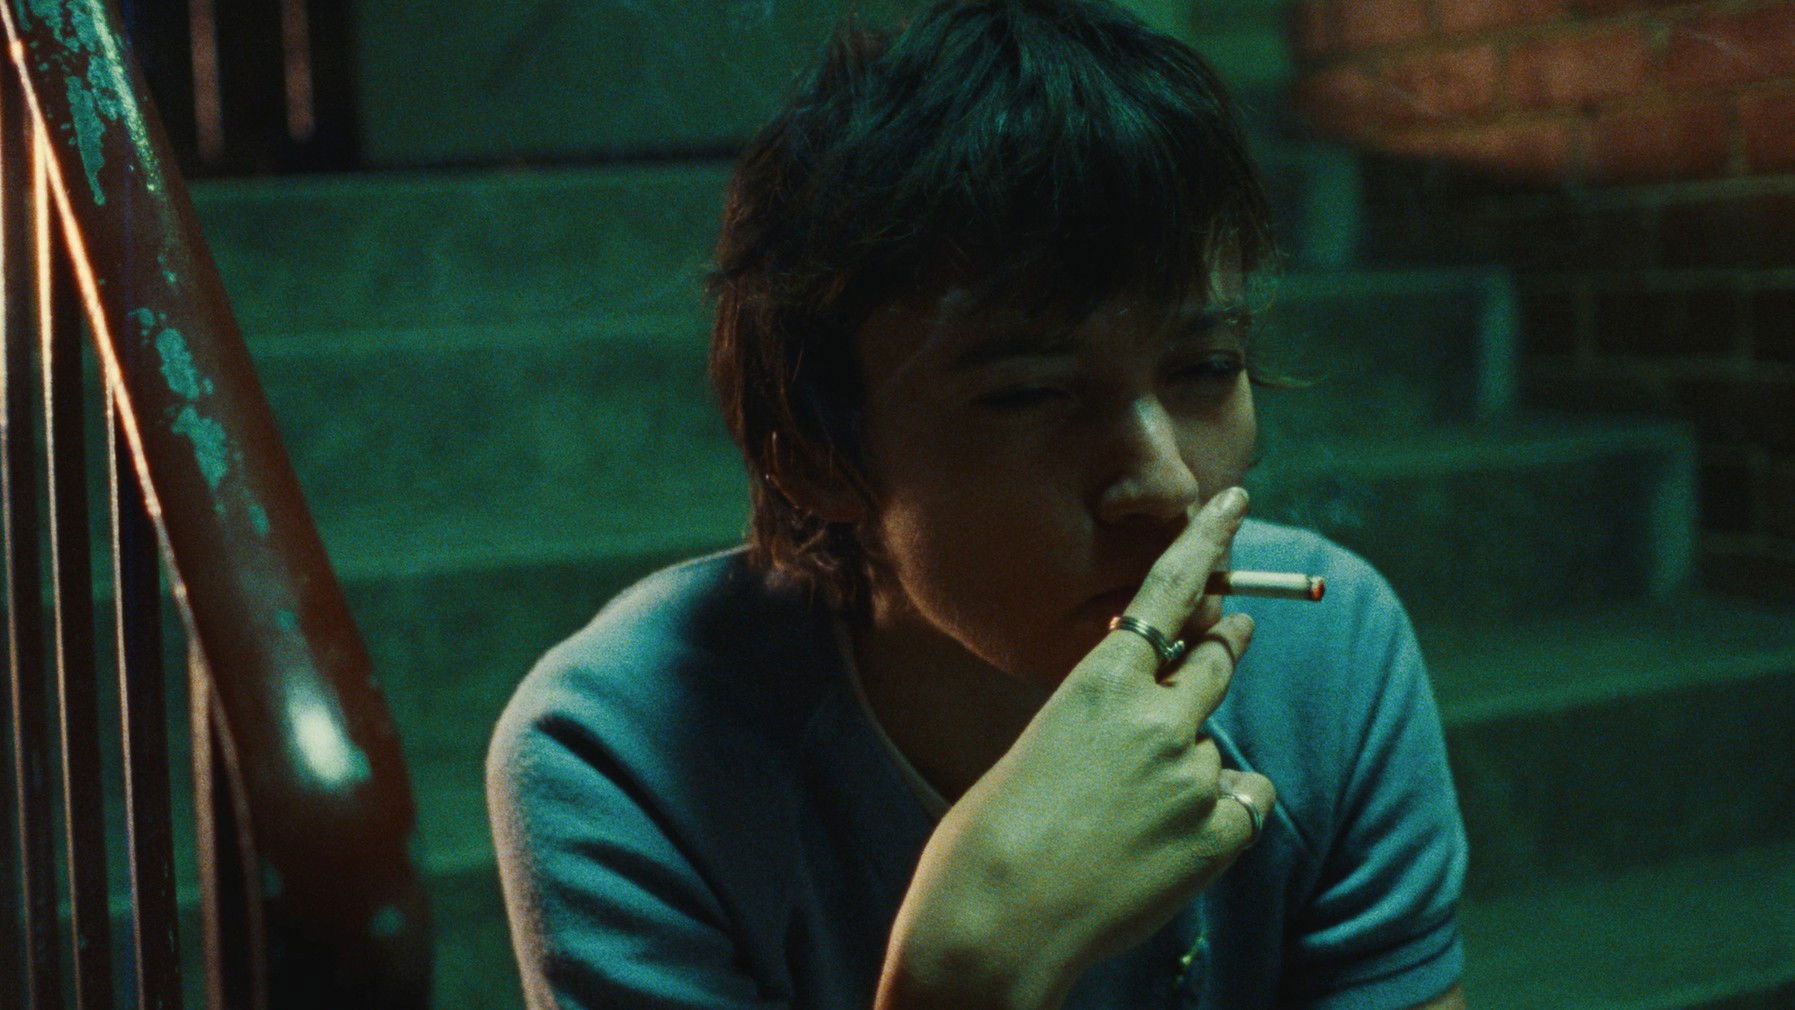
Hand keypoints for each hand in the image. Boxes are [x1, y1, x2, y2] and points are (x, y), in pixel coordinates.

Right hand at [877, 487, 1276, 1009]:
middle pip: (1220, 658)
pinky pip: (1243, 802)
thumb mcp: (1041, 746)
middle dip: (1227, 642)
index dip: (1207, 542)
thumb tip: (1164, 713)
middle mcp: (1158, 717)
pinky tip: (1164, 849)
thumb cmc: (990, 838)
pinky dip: (1217, 818)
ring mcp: (1193, 776)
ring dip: (1190, 767)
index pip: (1168, 591)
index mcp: (1098, 681)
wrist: (994, 928)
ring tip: (1127, 820)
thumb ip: (1104, 716)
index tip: (1236, 503)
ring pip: (1217, 747)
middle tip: (1234, 629)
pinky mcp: (1217, 835)